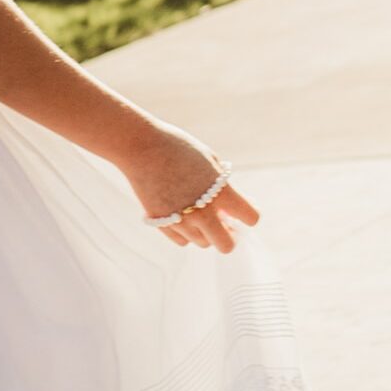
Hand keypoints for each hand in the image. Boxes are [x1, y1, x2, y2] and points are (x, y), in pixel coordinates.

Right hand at [118, 121, 259, 252]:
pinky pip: (181, 240)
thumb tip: (227, 208)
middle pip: (226, 245)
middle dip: (229, 236)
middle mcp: (202, 212)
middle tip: (224, 224)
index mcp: (221, 193)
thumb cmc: (177, 148)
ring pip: (202, 243)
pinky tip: (182, 214)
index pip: (251, 218)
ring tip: (199, 213)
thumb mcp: (210, 161)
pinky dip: (186, 232)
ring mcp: (180, 221)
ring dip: (206, 232)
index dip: (248, 216)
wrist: (140, 146)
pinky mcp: (161, 223)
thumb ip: (222, 185)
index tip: (239, 211)